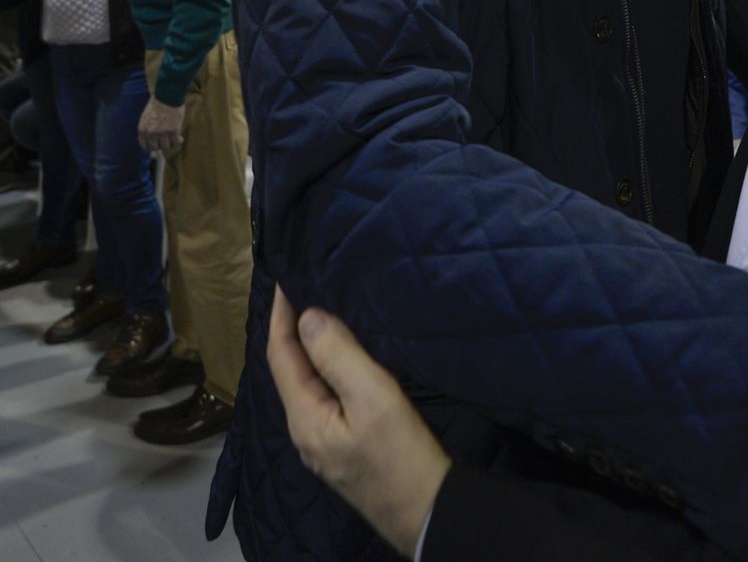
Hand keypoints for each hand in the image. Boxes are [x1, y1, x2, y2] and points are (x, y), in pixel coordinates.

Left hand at [137, 97, 185, 153]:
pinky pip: (175, 142)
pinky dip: (178, 141)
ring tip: (174, 138)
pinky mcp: (173, 130)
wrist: (167, 96)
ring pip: (166, 146)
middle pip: (155, 148)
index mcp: (142, 129)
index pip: (145, 146)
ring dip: (170, 143)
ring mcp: (162, 132)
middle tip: (166, 140)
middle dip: (161, 145)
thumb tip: (153, 140)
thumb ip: (147, 129)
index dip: (152, 145)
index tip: (157, 143)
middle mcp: (151, 133)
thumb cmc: (158, 105)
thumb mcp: (146, 118)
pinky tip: (180, 138)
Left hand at [268, 287, 448, 558]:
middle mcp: (305, 429)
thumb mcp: (373, 397)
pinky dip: (327, 365)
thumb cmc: (399, 454)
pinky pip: (325, 393)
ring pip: (308, 382)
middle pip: (290, 369)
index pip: (280, 356)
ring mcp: (323, 440)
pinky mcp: (344, 444)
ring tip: (321, 311)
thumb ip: (339, 356)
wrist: (426, 510)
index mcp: (304, 416)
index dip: (280, 316)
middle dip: (292, 328)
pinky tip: (343, 355)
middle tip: (303, 286)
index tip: (286, 277)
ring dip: (310, 346)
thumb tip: (309, 317)